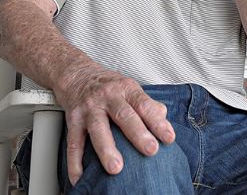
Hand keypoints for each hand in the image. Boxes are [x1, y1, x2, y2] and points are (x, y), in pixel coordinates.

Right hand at [55, 65, 174, 184]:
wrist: (77, 74)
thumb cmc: (109, 85)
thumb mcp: (130, 88)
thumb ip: (147, 103)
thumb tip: (163, 118)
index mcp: (126, 89)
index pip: (145, 105)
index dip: (158, 122)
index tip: (169, 138)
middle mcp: (108, 97)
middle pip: (124, 116)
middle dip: (138, 135)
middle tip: (151, 150)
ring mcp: (89, 108)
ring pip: (98, 130)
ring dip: (107, 150)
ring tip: (116, 168)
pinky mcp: (73, 120)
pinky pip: (73, 143)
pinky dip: (75, 163)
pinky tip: (79, 177)